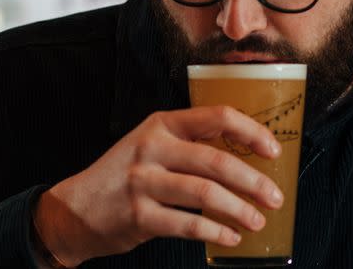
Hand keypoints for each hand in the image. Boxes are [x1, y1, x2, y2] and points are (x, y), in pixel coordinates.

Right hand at [33, 106, 283, 265]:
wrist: (76, 208)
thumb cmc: (123, 175)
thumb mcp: (150, 145)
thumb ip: (188, 144)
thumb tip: (245, 157)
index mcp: (161, 124)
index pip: (215, 117)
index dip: (251, 132)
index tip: (274, 150)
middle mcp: (152, 147)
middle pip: (216, 159)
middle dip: (253, 180)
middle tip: (276, 197)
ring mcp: (143, 181)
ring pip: (205, 193)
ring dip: (239, 209)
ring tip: (257, 220)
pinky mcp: (138, 215)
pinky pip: (188, 224)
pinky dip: (215, 231)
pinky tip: (230, 236)